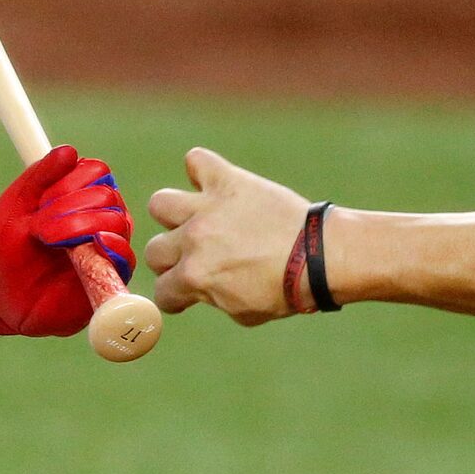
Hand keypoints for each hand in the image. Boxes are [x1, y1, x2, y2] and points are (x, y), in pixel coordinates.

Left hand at [0, 145, 133, 336]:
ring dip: (82, 224)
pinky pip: (125, 259)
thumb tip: (69, 151)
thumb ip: (39, 176)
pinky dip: (113, 247)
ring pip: (118, 221)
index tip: (43, 198)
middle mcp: (100, 219)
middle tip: (39, 226)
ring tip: (48, 239)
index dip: (74, 179)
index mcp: (80, 197)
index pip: (97, 172)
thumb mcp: (16, 205)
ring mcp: (107, 249)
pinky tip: (94, 243)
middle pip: (108, 195)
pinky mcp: (109, 279)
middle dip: (71, 204)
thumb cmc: (7, 249)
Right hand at [143, 147, 315, 324]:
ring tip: (198, 220)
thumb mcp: (242, 312)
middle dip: (173, 259)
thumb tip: (198, 287)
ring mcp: (208, 208)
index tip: (190, 292)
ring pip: (161, 204)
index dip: (177, 296)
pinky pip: (196, 161)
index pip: (163, 291)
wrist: (320, 256)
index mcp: (195, 276)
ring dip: (176, 215)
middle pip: (154, 250)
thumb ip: (211, 296)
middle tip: (198, 258)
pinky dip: (200, 170)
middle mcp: (194, 239)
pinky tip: (213, 184)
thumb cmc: (287, 290)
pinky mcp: (228, 181)